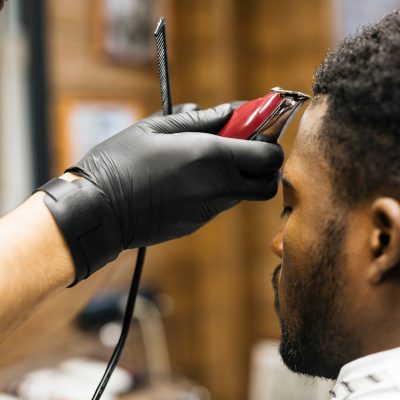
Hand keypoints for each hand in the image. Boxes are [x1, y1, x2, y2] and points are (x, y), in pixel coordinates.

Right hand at [67, 104, 282, 249]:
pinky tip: (187, 180)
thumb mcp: (155, 128)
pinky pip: (218, 205)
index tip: (256, 129)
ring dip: (237, 176)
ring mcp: (207, 210)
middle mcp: (216, 187)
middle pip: (266, 183)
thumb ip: (199, 120)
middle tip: (241, 148)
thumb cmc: (120, 163)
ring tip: (206, 160)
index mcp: (210, 157)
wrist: (98, 211)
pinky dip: (216, 190)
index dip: (270, 141)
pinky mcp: (195, 224)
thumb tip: (228, 113)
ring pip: (242, 194)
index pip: (268, 156)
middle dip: (262, 166)